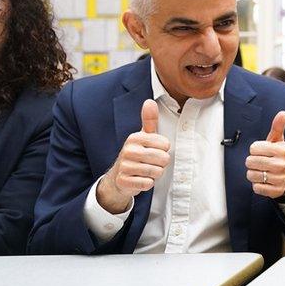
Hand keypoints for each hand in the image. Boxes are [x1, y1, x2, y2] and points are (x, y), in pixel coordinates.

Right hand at [97, 99, 170, 213]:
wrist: (118, 177)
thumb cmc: (137, 154)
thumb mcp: (143, 136)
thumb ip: (149, 120)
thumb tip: (149, 101)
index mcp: (134, 138)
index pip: (165, 145)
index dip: (164, 150)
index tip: (153, 151)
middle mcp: (128, 150)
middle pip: (163, 159)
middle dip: (161, 164)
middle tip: (151, 163)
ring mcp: (125, 166)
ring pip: (157, 172)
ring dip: (155, 174)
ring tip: (145, 170)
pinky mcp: (124, 181)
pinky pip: (148, 183)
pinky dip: (147, 183)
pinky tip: (140, 179)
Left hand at [246, 111, 284, 197]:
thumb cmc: (279, 156)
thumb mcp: (278, 141)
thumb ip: (278, 127)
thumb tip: (283, 113)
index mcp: (281, 150)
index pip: (253, 148)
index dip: (255, 150)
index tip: (262, 152)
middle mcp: (282, 164)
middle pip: (250, 162)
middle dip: (252, 162)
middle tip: (260, 162)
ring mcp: (279, 178)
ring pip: (252, 175)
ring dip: (253, 174)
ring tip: (262, 171)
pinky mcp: (275, 191)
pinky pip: (256, 187)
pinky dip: (257, 185)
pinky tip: (264, 181)